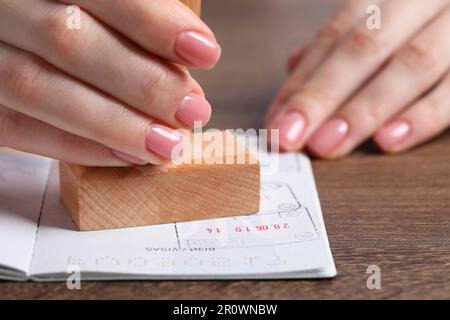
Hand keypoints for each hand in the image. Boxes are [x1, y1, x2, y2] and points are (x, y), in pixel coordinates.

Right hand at [0, 0, 220, 165]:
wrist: (6, 31)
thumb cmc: (65, 16)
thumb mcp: (92, 4)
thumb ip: (129, 16)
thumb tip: (188, 55)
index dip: (152, 22)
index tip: (204, 52)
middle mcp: (0, 5)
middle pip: (67, 39)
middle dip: (142, 81)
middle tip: (192, 109)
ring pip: (38, 87)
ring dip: (115, 124)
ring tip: (168, 146)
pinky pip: (18, 126)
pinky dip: (77, 146)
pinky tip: (126, 155)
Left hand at [266, 0, 449, 157]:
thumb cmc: (434, 14)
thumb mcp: (392, 13)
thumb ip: (348, 38)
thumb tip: (295, 65)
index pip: (335, 37)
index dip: (302, 81)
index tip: (275, 121)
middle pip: (364, 47)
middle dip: (321, 96)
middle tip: (289, 139)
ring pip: (411, 64)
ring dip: (364, 110)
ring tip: (328, 145)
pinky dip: (426, 115)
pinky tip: (390, 140)